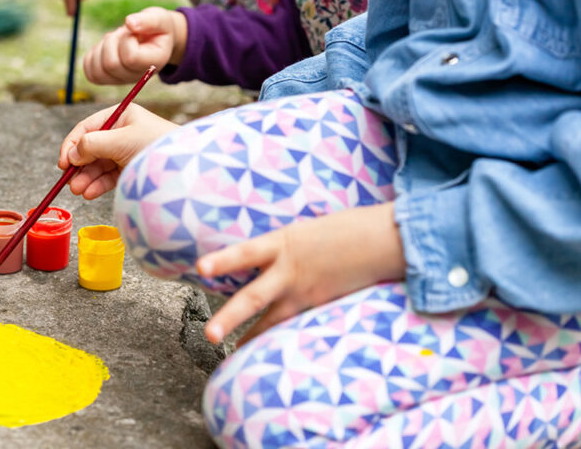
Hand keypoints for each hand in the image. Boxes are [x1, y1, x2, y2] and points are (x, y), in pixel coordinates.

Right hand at [59, 103, 177, 198]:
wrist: (185, 167)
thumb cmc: (156, 145)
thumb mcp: (121, 140)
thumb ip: (93, 145)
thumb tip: (71, 154)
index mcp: (121, 116)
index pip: (87, 128)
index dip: (72, 144)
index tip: (63, 162)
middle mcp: (122, 132)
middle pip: (91, 148)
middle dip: (79, 165)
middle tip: (69, 181)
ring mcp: (126, 152)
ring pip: (99, 165)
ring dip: (86, 177)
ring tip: (78, 190)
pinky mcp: (131, 169)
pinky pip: (109, 176)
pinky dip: (97, 185)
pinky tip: (89, 193)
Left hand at [83, 7, 187, 84]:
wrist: (156, 39)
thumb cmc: (158, 28)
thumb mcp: (159, 18)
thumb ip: (148, 21)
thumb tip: (129, 22)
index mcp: (153, 63)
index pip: (130, 58)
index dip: (127, 40)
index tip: (134, 32)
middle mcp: (137, 77)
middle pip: (111, 64)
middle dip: (112, 41)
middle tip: (123, 33)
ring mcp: (121, 80)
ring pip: (98, 71)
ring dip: (101, 48)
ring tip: (115, 40)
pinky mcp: (107, 78)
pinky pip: (90, 72)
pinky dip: (93, 56)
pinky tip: (105, 47)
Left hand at [198, 203, 406, 345]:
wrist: (384, 240)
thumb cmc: (343, 229)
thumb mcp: (303, 230)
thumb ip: (279, 246)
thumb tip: (260, 257)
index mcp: (283, 242)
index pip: (245, 252)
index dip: (223, 260)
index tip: (199, 268)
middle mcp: (290, 271)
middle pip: (254, 297)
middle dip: (229, 317)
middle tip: (208, 335)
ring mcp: (306, 292)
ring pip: (273, 320)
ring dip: (251, 337)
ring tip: (230, 354)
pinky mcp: (322, 306)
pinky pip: (296, 325)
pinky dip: (282, 337)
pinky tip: (269, 352)